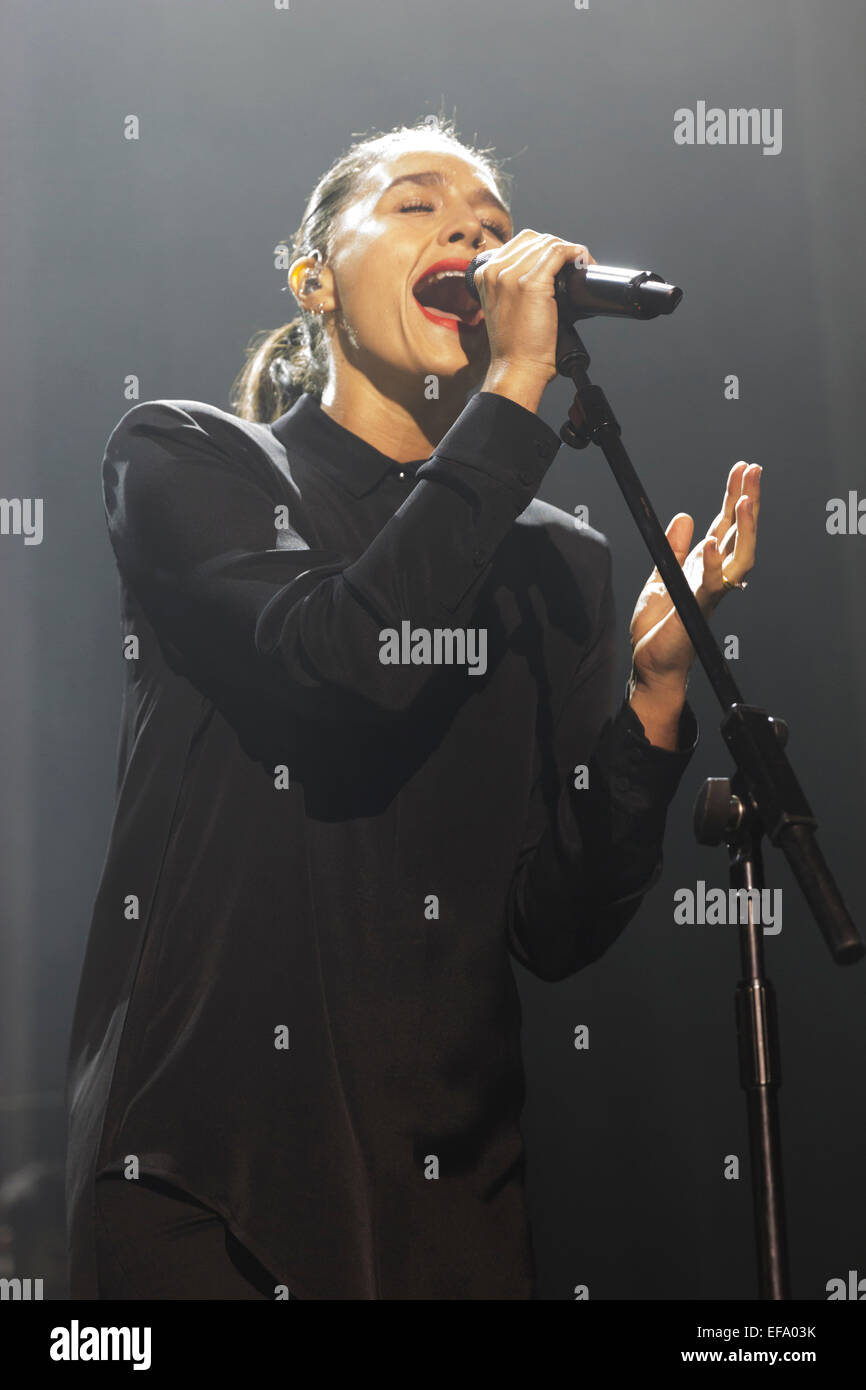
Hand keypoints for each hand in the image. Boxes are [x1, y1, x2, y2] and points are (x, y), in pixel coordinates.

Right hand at [476, 229, 596, 408]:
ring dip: (570, 250)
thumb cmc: (515, 346)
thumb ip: (514, 286)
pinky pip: (558, 253)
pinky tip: (582, 262)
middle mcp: (495, 271)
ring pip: (547, 244)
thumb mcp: (505, 308)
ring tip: (581, 264)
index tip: (559, 261)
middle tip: (573, 263)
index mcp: (485, 275)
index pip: (520, 244)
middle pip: (534, 240)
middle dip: (557, 247)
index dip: (544, 248)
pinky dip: (575, 253)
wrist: (517, 368)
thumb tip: (547, 270)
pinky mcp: (531, 284)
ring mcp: (512, 276)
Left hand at [629, 461, 761, 696]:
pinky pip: (711, 584)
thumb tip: (684, 516)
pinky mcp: (697, 608)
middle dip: (749, 500)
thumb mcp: (662, 575)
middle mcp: (715, 576)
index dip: (734, 496)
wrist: (651, 663)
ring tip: (745, 499)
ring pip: (740, 556)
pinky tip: (712, 541)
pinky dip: (712, 563)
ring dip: (745, 528)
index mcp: (706, 565)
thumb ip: (673, 547)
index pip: (726, 524)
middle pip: (740, 532)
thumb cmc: (658, 627)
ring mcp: (710, 592)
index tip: (742, 469)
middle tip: (753, 471)